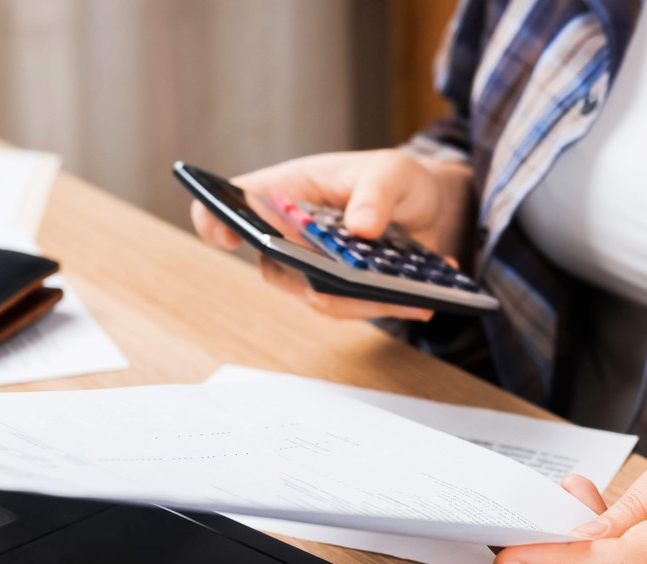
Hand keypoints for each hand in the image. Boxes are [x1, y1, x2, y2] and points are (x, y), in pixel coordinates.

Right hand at [189, 149, 473, 321]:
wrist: (429, 208)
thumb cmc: (395, 180)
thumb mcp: (392, 171)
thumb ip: (375, 192)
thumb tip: (360, 227)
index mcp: (289, 190)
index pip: (238, 202)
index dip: (218, 219)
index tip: (224, 235)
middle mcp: (291, 233)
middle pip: (276, 266)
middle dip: (313, 279)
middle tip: (347, 284)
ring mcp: (313, 266)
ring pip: (317, 298)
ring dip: (361, 302)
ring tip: (410, 296)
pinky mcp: (340, 292)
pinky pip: (350, 310)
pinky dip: (385, 308)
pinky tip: (420, 301)